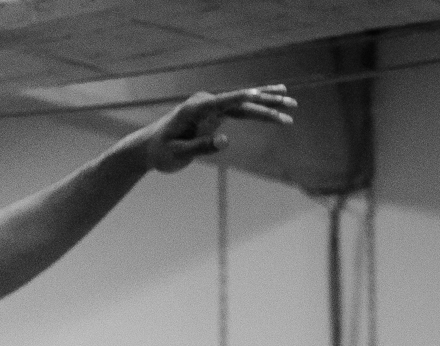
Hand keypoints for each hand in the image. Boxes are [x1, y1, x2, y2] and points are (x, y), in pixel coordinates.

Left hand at [139, 86, 295, 172]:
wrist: (149, 147)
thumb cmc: (161, 152)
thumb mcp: (177, 155)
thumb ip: (201, 147)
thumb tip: (226, 141)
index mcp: (197, 108)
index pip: (227, 101)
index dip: (247, 99)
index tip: (263, 96)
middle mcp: (207, 102)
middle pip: (242, 101)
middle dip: (267, 103)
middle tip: (291, 105)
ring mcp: (211, 106)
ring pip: (243, 103)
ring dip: (267, 102)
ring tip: (290, 100)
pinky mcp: (214, 113)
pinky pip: (238, 109)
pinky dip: (255, 106)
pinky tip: (270, 100)